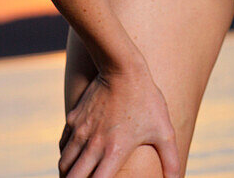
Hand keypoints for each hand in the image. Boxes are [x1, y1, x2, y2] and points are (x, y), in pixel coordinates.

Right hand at [58, 58, 180, 177]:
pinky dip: (66, 156)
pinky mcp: (74, 118)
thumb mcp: (163, 130)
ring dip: (69, 173)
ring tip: (78, 176)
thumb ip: (171, 159)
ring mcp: (81, 131)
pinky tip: (74, 157)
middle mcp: (93, 145)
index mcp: (114, 152)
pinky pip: (63, 146)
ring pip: (64, 164)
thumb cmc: (146, 99)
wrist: (123, 67)